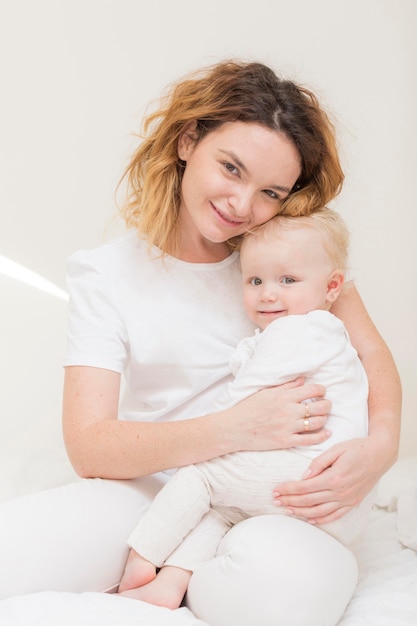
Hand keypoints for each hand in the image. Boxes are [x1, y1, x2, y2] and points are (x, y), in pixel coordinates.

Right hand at [230, 379, 330, 451]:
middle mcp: (288, 411)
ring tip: (323, 417)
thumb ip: (286, 386)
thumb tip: (303, 379)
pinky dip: (322, 436)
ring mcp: (288, 427)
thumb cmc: (248, 408)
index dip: (321, 389)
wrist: (234, 428)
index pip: (312, 389)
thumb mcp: (266, 392)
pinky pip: (310, 439)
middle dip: (327, 404)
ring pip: (318, 422)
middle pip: (319, 406)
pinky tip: (326, 433)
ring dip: (325, 419)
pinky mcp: (286, 441)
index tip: (321, 391)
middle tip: (326, 404)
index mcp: (284, 396)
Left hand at [273, 435, 390, 523]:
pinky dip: (321, 519)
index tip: (276, 490)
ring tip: (288, 510)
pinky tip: (310, 519)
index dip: (288, 489)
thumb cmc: (357, 448)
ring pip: (319, 511)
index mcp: (334, 477)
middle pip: (308, 500)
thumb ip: (319, 462)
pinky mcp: (353, 503)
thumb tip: (304, 475)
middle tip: (276, 501)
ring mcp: (347, 499)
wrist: (380, 455)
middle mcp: (340, 492)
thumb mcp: (336, 449)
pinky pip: (335, 515)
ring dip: (301, 512)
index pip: (304, 487)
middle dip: (290, 501)